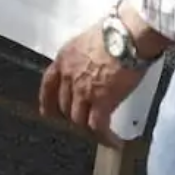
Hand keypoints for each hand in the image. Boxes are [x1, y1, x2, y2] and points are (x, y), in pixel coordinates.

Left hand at [38, 20, 147, 142]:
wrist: (127, 36)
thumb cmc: (114, 32)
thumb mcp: (88, 41)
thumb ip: (84, 57)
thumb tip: (92, 65)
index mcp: (64, 58)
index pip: (48, 83)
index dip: (46, 100)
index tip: (47, 112)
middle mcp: (69, 76)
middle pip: (64, 104)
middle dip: (73, 115)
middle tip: (86, 120)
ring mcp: (83, 90)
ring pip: (78, 118)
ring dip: (88, 127)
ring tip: (100, 131)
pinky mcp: (101, 102)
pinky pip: (98, 126)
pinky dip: (105, 136)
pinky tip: (113, 141)